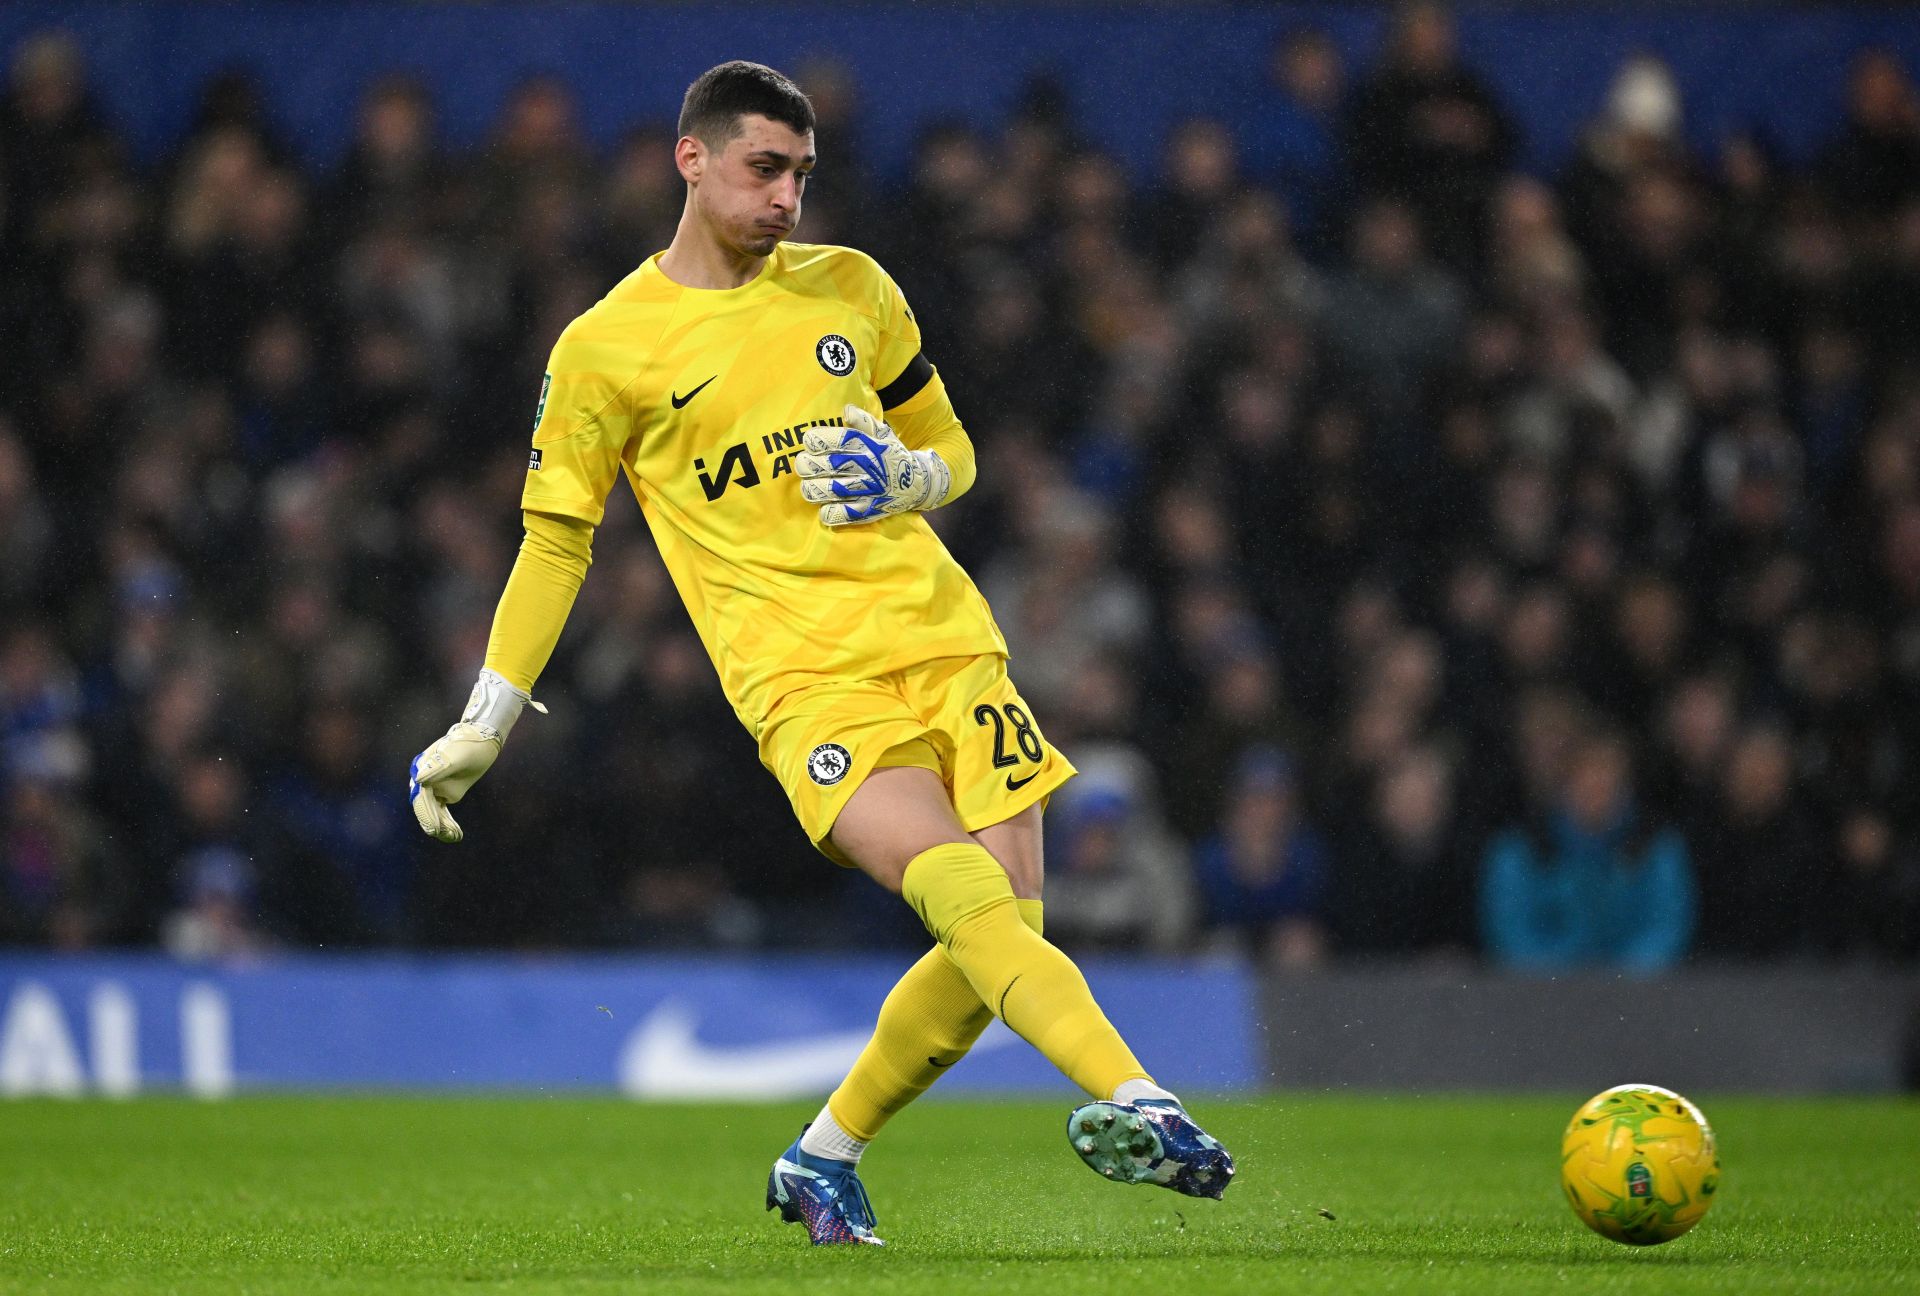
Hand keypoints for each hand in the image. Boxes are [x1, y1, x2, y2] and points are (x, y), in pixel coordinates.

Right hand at [408, 669, 544, 842]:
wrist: (481, 739)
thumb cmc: (469, 744)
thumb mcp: (456, 755)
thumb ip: (439, 767)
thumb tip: (418, 779)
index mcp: (423, 770)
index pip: (421, 797)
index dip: (426, 814)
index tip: (433, 829)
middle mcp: (425, 780)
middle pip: (426, 807)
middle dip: (435, 823)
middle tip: (445, 836)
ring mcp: (435, 787)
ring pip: (434, 811)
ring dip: (443, 826)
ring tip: (455, 837)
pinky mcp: (446, 792)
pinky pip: (443, 810)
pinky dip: (448, 822)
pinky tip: (456, 834)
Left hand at [796, 404, 950, 526]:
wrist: (917, 484)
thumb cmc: (891, 455)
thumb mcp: (883, 434)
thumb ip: (863, 421)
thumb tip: (846, 410)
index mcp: (867, 445)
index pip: (834, 439)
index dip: (814, 440)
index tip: (809, 442)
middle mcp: (866, 466)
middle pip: (825, 465)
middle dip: (806, 465)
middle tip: (803, 465)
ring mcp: (867, 490)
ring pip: (827, 490)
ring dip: (812, 488)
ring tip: (810, 486)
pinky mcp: (867, 511)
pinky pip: (840, 515)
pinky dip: (827, 512)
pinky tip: (824, 507)